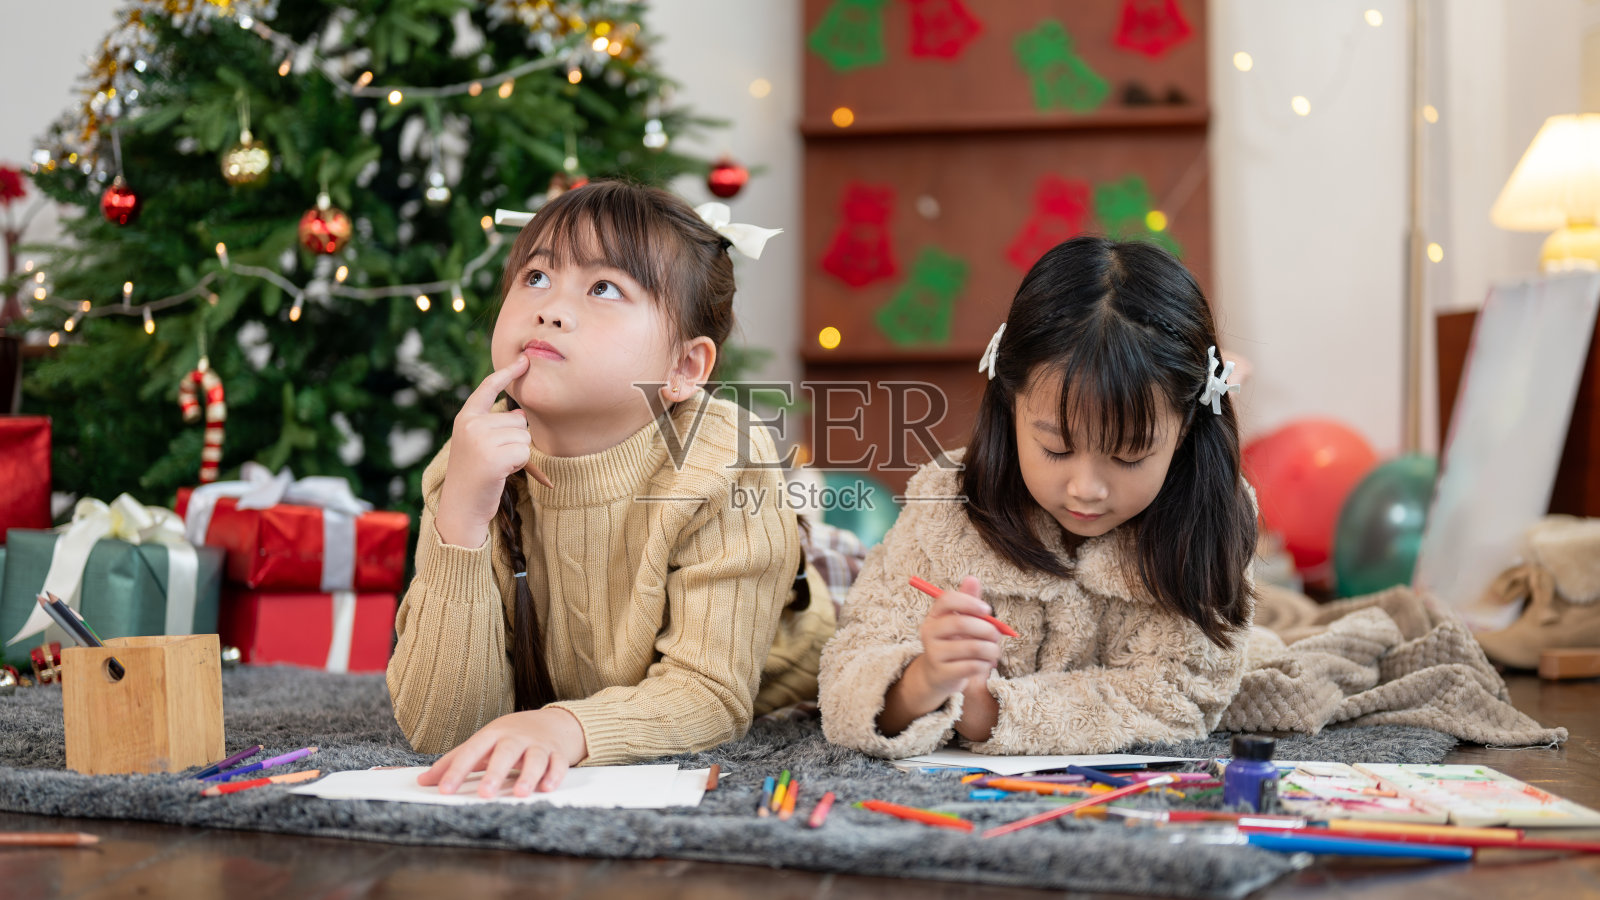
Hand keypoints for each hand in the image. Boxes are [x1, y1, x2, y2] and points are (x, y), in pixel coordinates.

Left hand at [417, 707, 587, 797]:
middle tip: (485, 793)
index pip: (472, 751)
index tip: (444, 790)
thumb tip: (423, 781)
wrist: (553, 722)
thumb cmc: (510, 737)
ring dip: (529, 775)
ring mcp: (538, 745)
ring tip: (521, 793)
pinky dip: (554, 775)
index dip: (457, 771)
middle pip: (505, 752)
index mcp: (493, 735)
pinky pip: (558, 764)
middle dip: (495, 772)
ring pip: (535, 758)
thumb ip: (454, 761)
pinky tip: (547, 788)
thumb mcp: (482, 743)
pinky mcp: (557, 754)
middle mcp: (516, 738)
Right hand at [436, 355, 550, 547]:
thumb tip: (520, 414)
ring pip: (524, 436)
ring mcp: (481, 440)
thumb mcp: (477, 444)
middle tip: (494, 459)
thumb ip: (494, 426)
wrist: (461, 507)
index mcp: (465, 418)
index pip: (487, 388)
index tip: (524, 360)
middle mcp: (471, 425)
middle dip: (515, 440)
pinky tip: (501, 473)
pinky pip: (525, 452)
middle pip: (517, 420)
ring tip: (496, 466)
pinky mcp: (494, 457)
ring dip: (517, 454)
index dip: (507, 373)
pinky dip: (520, 465)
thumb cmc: (474, 477)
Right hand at [878, 575, 1001, 736]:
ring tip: (994, 652)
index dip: (969, 602)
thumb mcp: (959, 621)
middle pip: (960, 623)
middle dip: (986, 629)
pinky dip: (985, 665)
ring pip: (971, 647)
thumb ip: (968, 602)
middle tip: (997, 635)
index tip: (987, 610)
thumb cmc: (953, 643)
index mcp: (934, 616)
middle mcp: (929, 633)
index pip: (947, 600)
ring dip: (991, 649)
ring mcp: (934, 654)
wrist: (938, 676)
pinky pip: (971, 666)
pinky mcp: (942, 673)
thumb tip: (972, 578)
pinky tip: (986, 664)